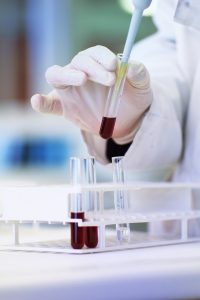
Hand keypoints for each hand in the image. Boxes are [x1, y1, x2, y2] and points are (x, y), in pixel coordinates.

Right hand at [31, 45, 152, 140]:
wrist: (126, 122)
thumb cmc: (133, 100)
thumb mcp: (142, 88)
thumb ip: (139, 75)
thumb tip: (130, 65)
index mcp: (98, 64)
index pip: (95, 53)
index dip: (102, 56)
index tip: (114, 65)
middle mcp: (81, 72)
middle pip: (77, 62)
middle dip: (92, 67)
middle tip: (110, 80)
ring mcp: (70, 90)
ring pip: (57, 74)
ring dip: (67, 75)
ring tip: (81, 79)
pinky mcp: (64, 107)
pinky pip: (49, 104)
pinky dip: (41, 102)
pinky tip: (37, 101)